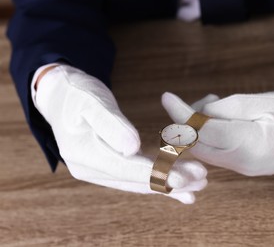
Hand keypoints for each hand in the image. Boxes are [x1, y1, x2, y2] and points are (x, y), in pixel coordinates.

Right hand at [33, 65, 206, 203]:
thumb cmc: (77, 94)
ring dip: (169, 183)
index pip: (126, 170)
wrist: (62, 95)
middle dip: (170, 181)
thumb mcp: (91, 102)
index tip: (184, 178)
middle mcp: (91, 169)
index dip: (156, 174)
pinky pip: (137, 176)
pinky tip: (178, 188)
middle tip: (201, 179)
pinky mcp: (110, 165)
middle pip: (137, 180)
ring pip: (139, 181)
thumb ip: (111, 125)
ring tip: (198, 183)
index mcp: (84, 155)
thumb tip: (132, 148)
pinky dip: (158, 180)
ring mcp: (100, 170)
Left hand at [162, 91, 273, 176]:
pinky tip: (222, 118)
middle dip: (188, 122)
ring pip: (205, 149)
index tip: (167, 97)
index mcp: (249, 144)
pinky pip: (217, 152)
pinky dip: (210, 135)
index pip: (201, 132)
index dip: (180, 114)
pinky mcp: (245, 166)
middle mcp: (241, 163)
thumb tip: (201, 112)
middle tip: (205, 99)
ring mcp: (243, 168)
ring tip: (216, 104)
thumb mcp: (267, 102)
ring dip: (200, 127)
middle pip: (197, 145)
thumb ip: (230, 108)